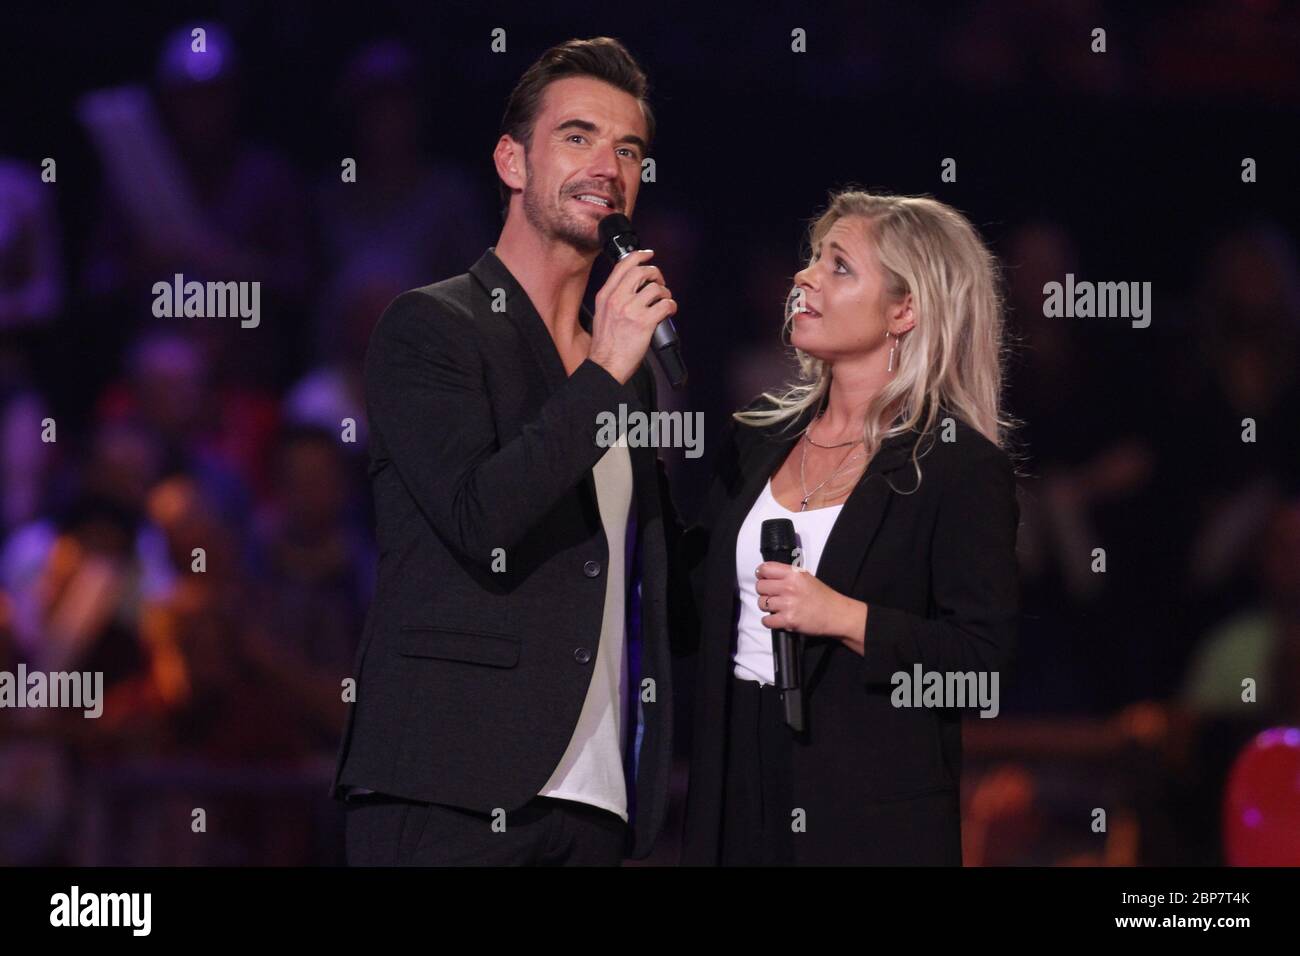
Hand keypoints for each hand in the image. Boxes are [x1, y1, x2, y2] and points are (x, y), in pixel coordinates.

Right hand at [588, 248, 676, 383]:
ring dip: (665, 292)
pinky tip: (669, 312)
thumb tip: (634, 288)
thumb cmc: (605, 345)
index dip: (638, 256)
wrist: (606, 365)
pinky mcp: (644, 322)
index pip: (622, 266)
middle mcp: (617, 299)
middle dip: (655, 273)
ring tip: (664, 301)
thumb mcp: (602, 315)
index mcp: (605, 296)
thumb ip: (613, 299)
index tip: (649, 254)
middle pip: (641, 271)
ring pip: (656, 288)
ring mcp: (630, 310)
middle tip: (660, 282)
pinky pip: (665, 305)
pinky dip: (672, 306)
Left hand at [754, 561, 867, 648]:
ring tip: (778, 608)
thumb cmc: (822, 597)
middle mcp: (789, 587)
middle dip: (764, 592)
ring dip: (767, 607)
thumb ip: (786, 574)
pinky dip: (769, 622)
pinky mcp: (788, 620)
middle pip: (760, 587)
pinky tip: (778, 618)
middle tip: (773, 596)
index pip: (764, 569)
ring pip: (761, 604)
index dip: (761, 575)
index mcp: (794, 574)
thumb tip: (765, 574)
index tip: (763, 579)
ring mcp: (788, 604)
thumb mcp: (805, 577)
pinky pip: (766, 621)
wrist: (836, 614)